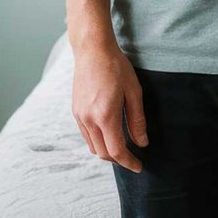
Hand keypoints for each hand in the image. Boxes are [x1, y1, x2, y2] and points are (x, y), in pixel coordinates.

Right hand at [71, 37, 147, 172]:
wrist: (92, 50)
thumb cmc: (116, 67)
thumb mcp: (134, 92)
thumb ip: (137, 120)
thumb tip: (142, 142)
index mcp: (105, 115)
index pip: (116, 150)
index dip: (128, 162)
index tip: (139, 166)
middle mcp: (89, 119)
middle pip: (103, 153)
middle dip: (119, 160)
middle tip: (133, 159)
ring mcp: (79, 116)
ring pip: (93, 146)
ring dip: (107, 152)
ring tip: (123, 148)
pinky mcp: (75, 111)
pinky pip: (86, 135)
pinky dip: (98, 141)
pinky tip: (109, 134)